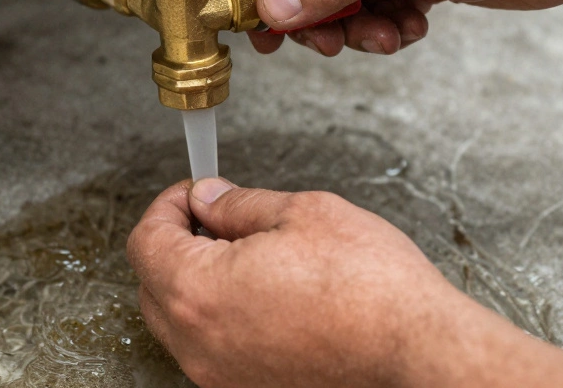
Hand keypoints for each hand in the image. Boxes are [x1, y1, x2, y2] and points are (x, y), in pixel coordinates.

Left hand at [126, 178, 562, 387]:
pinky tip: (267, 296)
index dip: (168, 205)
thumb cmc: (370, 287)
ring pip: (180, 321)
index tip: (195, 193)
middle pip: (153, 283)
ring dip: (197, 282)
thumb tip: (208, 198)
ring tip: (250, 257)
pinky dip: (221, 318)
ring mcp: (219, 375)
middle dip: (177, 243)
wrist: (417, 350)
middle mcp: (199, 343)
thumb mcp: (302, 214)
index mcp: (199, 291)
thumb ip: (239, 205)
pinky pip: (211, 348)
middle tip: (218, 219)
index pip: (145, 241)